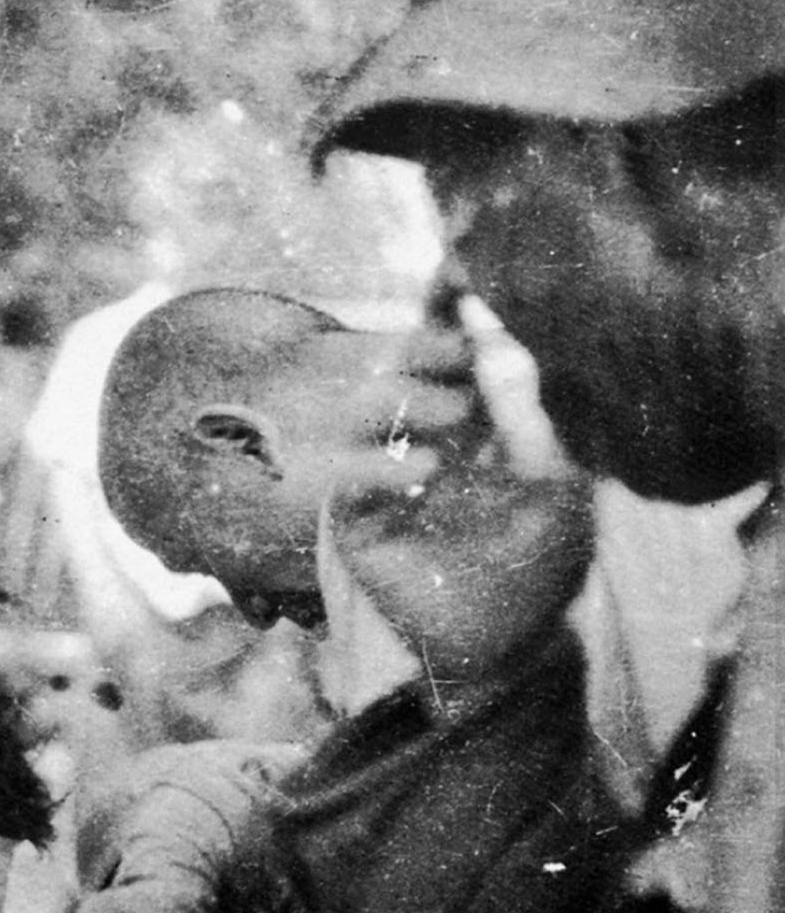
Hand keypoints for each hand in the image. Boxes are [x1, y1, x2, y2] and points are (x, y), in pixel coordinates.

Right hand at [325, 292, 593, 702]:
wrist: (507, 646)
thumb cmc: (542, 565)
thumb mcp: (560, 482)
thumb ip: (537, 416)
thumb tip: (507, 340)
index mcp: (475, 413)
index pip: (452, 343)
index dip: (451, 301)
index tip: (463, 266)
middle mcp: (424, 433)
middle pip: (405, 360)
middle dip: (429, 341)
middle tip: (464, 343)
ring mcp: (385, 472)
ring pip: (370, 407)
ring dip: (412, 400)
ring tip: (459, 422)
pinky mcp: (358, 522)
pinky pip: (352, 478)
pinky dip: (385, 467)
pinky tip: (427, 473)